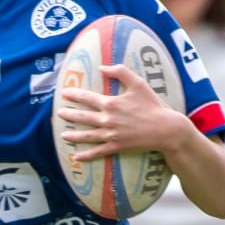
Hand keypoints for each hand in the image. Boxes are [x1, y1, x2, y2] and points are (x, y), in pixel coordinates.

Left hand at [59, 66, 191, 161]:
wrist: (165, 129)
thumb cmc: (153, 105)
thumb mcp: (139, 83)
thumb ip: (120, 72)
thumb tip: (102, 67)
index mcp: (111, 103)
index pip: (87, 98)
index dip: (74, 95)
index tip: (64, 93)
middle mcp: (107, 119)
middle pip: (82, 117)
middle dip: (69, 115)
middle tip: (59, 114)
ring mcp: (110, 135)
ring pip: (86, 136)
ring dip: (73, 136)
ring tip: (63, 135)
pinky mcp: (116, 147)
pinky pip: (97, 152)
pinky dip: (85, 156)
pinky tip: (76, 157)